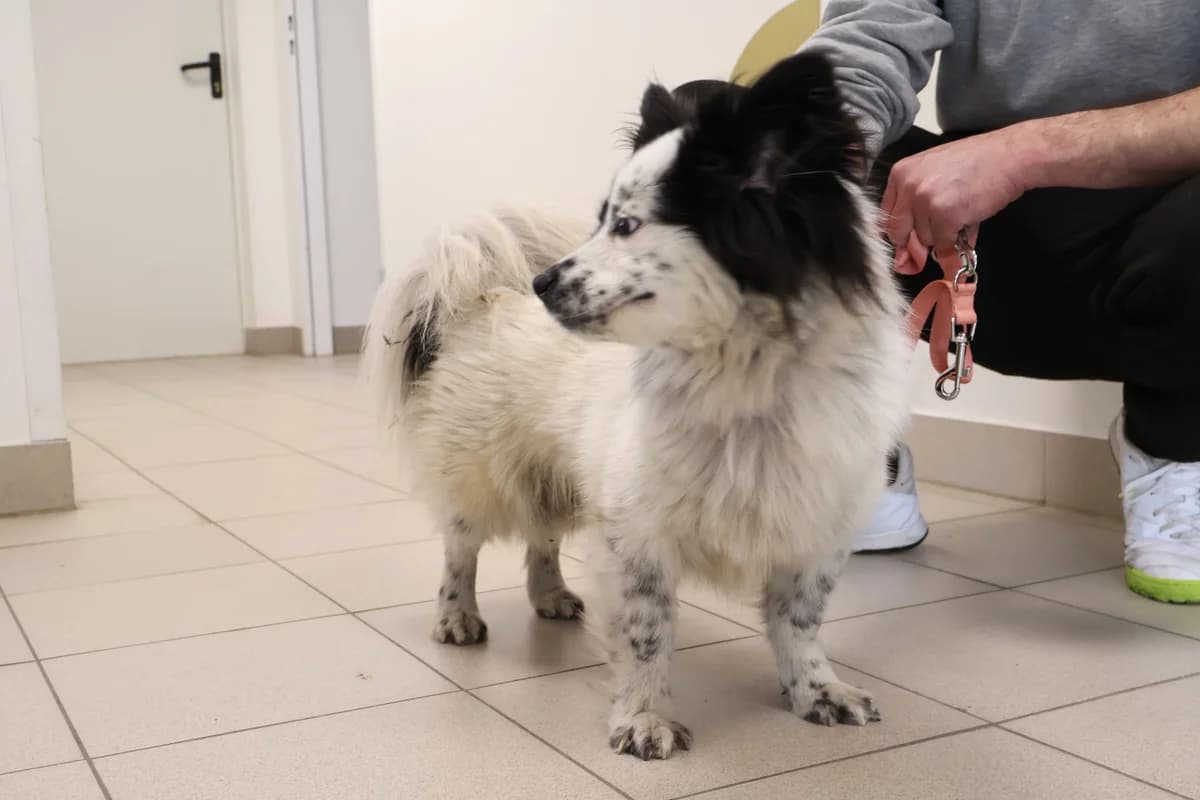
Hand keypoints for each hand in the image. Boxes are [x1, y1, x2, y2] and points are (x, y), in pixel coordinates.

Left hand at [882, 127, 1034, 267]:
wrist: (1010, 156)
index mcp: (901, 173)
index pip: (886, 216)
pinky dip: (957, 240)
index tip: (909, 242)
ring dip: (942, 236)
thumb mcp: (936, 174)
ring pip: (923, 240)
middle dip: (916, 241)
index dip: (899, 234)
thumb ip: (917, 207)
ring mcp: (925, 200)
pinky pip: (943, 243)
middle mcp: (908, 185)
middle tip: (939, 233)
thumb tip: (906, 258)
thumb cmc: (977, 163)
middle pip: (899, 233)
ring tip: (962, 214)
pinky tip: (969, 219)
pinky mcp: (944, 215)